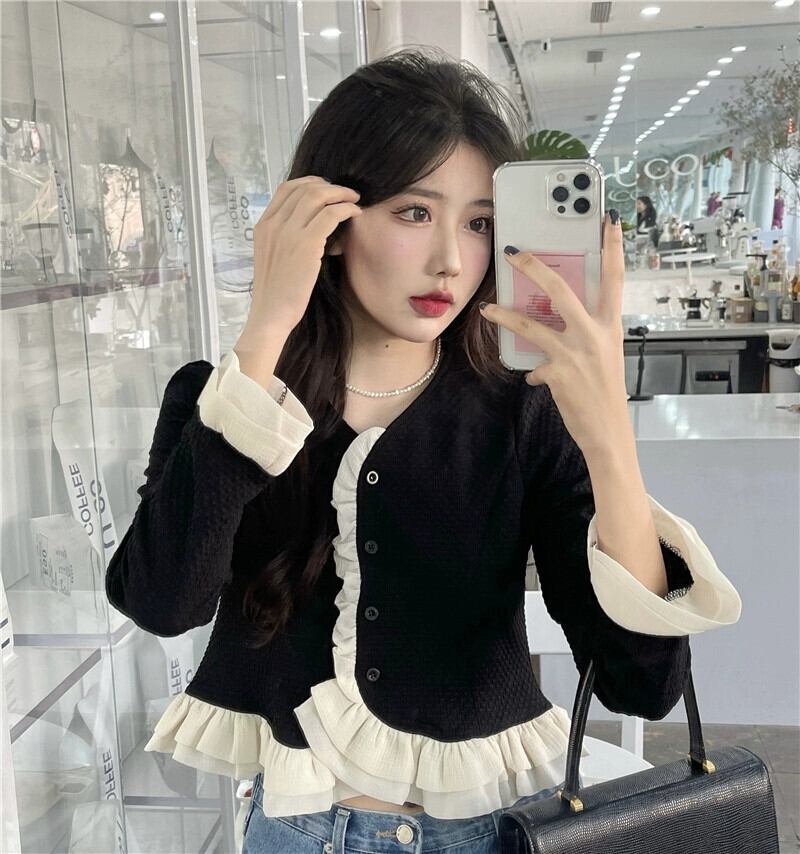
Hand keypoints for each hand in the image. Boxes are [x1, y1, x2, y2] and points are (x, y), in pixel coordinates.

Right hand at [250, 176, 361, 333]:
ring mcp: (289, 232)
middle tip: (347, 193)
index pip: (286, 188)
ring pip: (318, 196)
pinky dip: (346, 209)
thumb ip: (284, 237)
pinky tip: (355, 214)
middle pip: (304, 188)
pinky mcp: (306, 244)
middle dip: (330, 186)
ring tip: (354, 200)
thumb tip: (309, 226)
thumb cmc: (276, 293)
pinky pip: (331, 214)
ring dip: (341, 194)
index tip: (327, 188)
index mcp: (263, 225)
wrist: (271, 314)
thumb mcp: (273, 257)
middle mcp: (274, 224)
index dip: (310, 182)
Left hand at [479, 210, 629, 458]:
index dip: (614, 248)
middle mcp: (595, 334)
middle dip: (534, 268)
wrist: (608, 431)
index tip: (610, 221)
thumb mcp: (603, 359)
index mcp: (611, 326)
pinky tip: (533, 377)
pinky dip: (531, 371)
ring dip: (505, 316)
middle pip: (562, 289)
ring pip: (532, 324)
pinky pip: (533, 364)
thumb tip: (551, 343)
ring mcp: (576, 352)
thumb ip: (583, 340)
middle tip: (513, 253)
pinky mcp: (558, 372)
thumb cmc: (606, 394)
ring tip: (487, 310)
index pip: (615, 279)